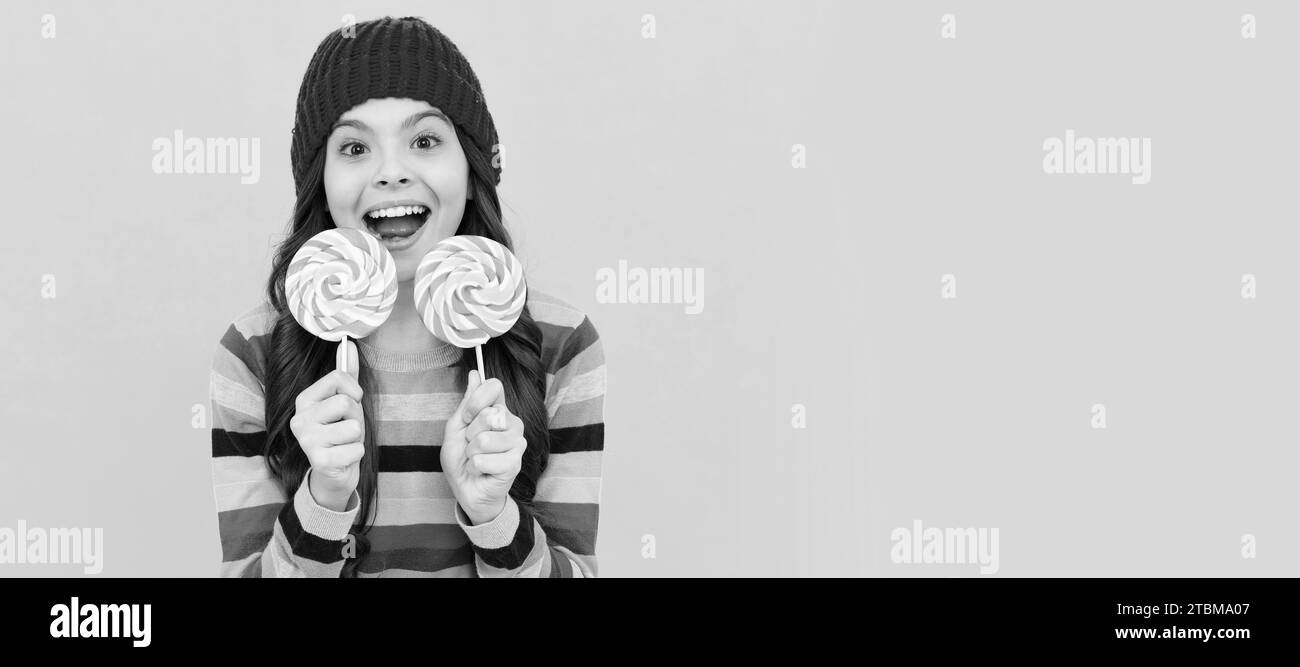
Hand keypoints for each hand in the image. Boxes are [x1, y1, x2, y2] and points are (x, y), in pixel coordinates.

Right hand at [289, 340, 363, 511]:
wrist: (335, 472)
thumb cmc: (340, 433)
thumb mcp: (344, 402)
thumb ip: (347, 376)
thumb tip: (348, 345)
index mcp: (304, 400)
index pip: (337, 377)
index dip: (354, 390)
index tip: (352, 402)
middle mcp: (299, 419)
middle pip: (346, 402)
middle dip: (357, 417)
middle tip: (347, 429)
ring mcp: (306, 441)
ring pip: (354, 427)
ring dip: (357, 438)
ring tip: (345, 444)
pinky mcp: (319, 461)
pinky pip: (356, 449)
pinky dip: (356, 455)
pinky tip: (343, 458)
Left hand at [441, 369, 526, 524]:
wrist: (467, 490)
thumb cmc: (462, 459)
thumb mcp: (456, 428)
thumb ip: (467, 403)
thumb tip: (475, 373)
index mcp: (498, 410)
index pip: (494, 387)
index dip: (474, 403)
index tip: (466, 419)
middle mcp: (512, 422)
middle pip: (488, 414)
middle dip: (470, 434)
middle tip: (473, 447)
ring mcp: (517, 442)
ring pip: (485, 439)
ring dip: (472, 453)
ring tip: (477, 459)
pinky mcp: (515, 463)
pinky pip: (485, 459)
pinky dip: (475, 467)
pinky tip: (482, 470)